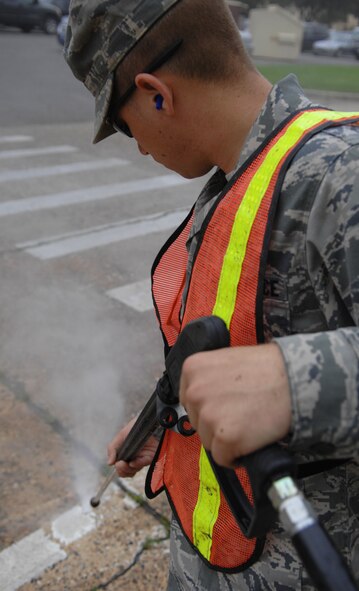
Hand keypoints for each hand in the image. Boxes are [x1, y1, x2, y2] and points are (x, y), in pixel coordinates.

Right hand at [107, 417, 158, 477]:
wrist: (144, 421)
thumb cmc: (132, 429)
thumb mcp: (119, 437)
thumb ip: (112, 449)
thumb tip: (109, 464)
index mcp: (126, 456)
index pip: (121, 470)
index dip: (119, 469)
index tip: (117, 463)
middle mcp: (134, 459)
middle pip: (127, 473)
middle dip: (122, 470)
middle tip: (120, 463)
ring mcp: (142, 459)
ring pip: (134, 470)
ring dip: (129, 468)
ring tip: (126, 462)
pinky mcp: (150, 456)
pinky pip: (143, 464)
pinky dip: (137, 464)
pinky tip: (133, 462)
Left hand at [179, 343, 291, 467]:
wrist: (296, 380)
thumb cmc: (269, 369)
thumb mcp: (227, 361)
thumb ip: (209, 378)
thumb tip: (203, 399)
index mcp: (193, 368)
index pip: (189, 400)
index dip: (208, 406)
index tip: (224, 406)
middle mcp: (195, 392)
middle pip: (197, 422)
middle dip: (217, 423)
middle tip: (242, 413)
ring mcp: (209, 416)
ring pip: (209, 442)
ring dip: (227, 439)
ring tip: (249, 422)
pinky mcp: (225, 438)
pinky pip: (223, 458)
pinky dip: (236, 456)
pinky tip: (251, 439)